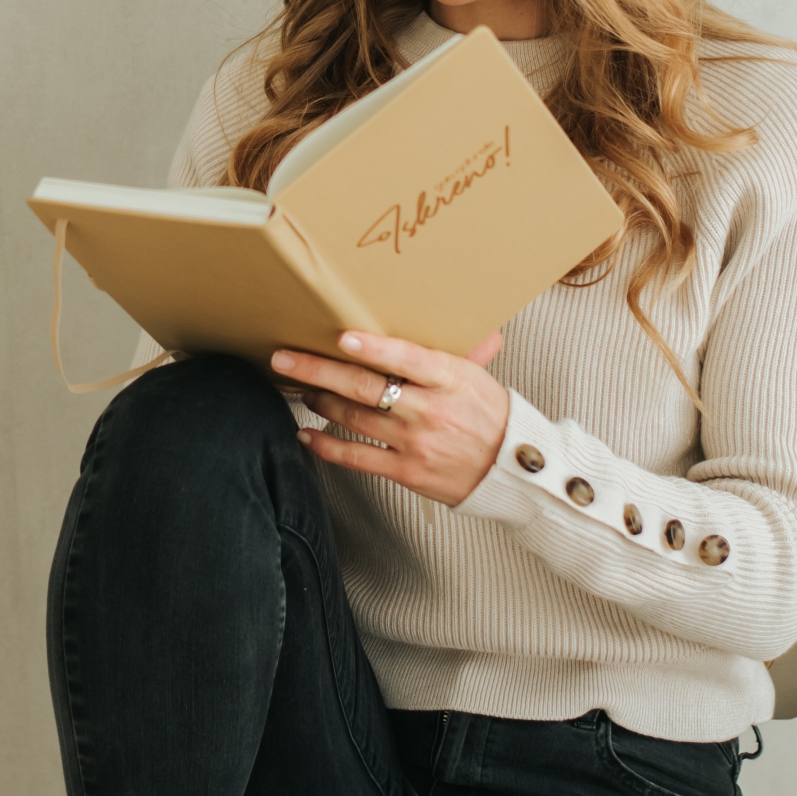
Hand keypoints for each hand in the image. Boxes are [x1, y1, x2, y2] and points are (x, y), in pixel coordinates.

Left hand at [270, 329, 509, 507]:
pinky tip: (307, 434)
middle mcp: (430, 410)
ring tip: (300, 388)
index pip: (407, 358)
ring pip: (355, 418)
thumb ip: (465, 351)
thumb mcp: (479, 377)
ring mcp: (416, 443)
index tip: (342, 337)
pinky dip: (327, 445)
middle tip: (283, 359)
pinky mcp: (407, 471)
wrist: (512, 471)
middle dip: (318, 371)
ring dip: (320, 401)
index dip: (373, 348)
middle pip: (365, 387)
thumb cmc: (492, 416)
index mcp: (450, 379)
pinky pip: (358, 458)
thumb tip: (476, 324)